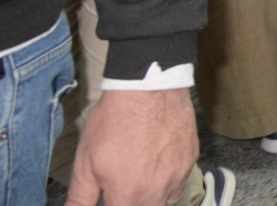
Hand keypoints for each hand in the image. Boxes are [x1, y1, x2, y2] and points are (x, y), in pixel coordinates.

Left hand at [66, 87, 196, 205]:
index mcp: (127, 196)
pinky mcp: (192, 159)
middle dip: (131, 201)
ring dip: (151, 196)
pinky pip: (180, 181)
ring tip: (139, 175)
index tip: (110, 196)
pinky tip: (157, 161)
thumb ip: (80, 198)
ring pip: (166, 200)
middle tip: (123, 185)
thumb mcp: (85, 162)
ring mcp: (178, 175)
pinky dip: (168, 179)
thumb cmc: (112, 122)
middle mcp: (157, 192)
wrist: (148, 88)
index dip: (112, 203)